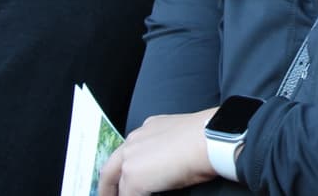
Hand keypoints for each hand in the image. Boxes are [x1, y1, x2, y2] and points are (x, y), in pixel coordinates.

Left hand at [98, 108, 217, 195]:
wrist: (210, 139)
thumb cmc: (207, 138)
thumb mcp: (182, 139)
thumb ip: (167, 149)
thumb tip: (171, 166)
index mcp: (148, 128)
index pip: (129, 152)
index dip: (126, 168)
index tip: (126, 179)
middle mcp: (135, 141)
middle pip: (111, 168)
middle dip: (108, 186)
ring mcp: (131, 160)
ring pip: (117, 185)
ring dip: (121, 195)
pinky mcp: (134, 180)